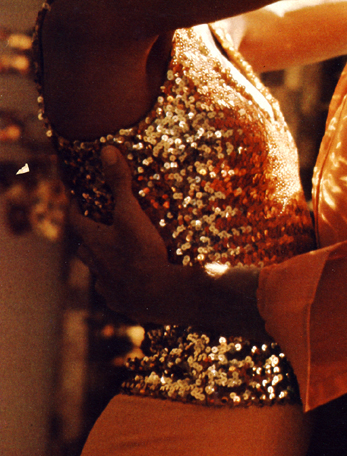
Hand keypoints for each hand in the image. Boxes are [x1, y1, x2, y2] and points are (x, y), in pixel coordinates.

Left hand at [69, 145, 171, 318]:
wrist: (162, 294)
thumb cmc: (143, 252)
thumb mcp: (132, 213)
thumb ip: (120, 183)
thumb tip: (106, 150)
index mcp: (95, 243)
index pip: (76, 222)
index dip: (75, 209)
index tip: (76, 201)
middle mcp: (97, 266)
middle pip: (84, 250)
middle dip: (88, 238)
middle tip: (97, 228)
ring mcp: (109, 288)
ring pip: (99, 273)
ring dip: (103, 264)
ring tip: (116, 258)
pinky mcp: (123, 304)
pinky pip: (115, 294)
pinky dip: (120, 287)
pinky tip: (132, 285)